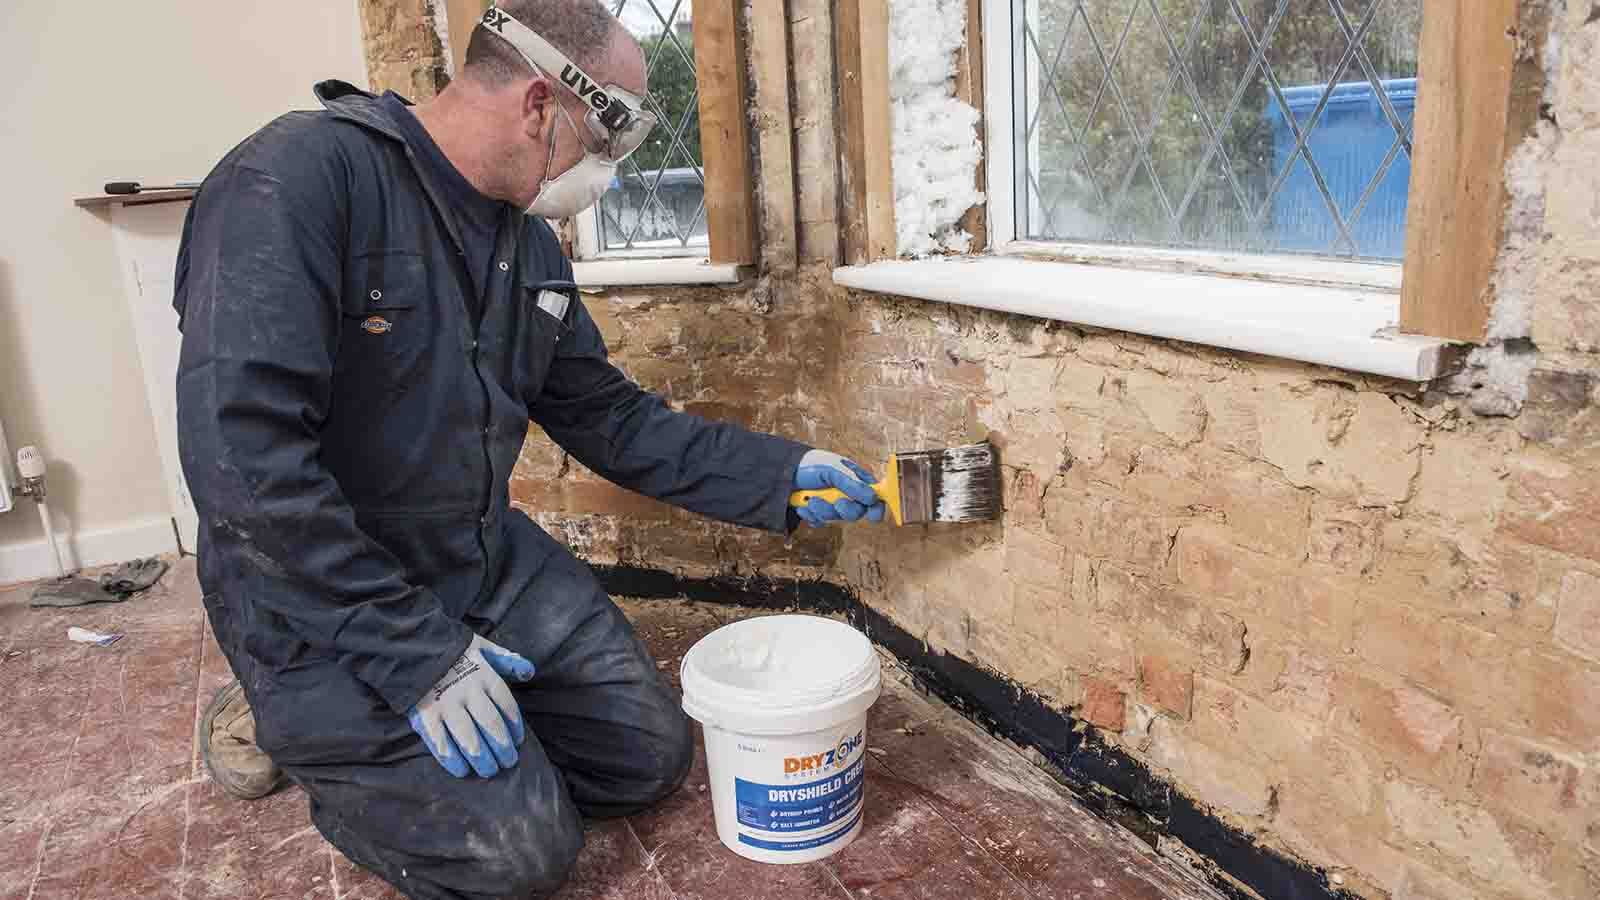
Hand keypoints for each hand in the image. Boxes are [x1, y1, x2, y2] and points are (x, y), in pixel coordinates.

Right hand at [407, 634, 534, 777]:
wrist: (413, 646)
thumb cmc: (453, 651)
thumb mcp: (483, 647)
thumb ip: (507, 660)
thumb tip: (530, 672)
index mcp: (485, 676)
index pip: (506, 705)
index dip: (514, 726)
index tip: (518, 741)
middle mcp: (469, 692)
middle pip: (491, 725)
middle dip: (502, 748)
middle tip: (508, 763)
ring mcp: (446, 704)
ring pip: (469, 738)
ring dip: (482, 758)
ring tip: (490, 771)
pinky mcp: (425, 715)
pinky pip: (441, 742)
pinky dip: (452, 759)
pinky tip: (462, 770)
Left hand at [793, 450, 885, 526]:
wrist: (783, 471)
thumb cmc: (811, 464)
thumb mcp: (833, 469)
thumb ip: (852, 484)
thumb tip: (873, 497)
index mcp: (856, 480)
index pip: (875, 496)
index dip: (876, 506)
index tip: (873, 514)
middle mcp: (847, 494)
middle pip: (858, 512)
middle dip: (845, 510)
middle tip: (837, 504)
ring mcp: (832, 505)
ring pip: (837, 519)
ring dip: (823, 510)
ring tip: (811, 500)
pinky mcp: (818, 513)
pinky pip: (820, 522)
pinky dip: (811, 515)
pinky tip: (804, 505)